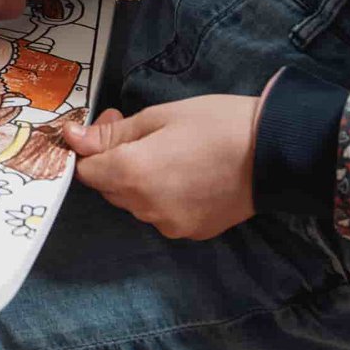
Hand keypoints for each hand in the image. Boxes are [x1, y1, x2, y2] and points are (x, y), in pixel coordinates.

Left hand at [65, 94, 260, 239]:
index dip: (92, 149)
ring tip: (170, 150)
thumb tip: (73, 138)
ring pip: (135, 202)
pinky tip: (186, 172)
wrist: (276, 153)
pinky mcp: (191, 232)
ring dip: (139, 179)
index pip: (87, 172)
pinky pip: (160, 213)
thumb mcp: (159, 117)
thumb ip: (113, 134)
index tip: (110, 125)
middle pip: (109, 188)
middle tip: (139, 131)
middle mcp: (147, 207)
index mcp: (133, 174)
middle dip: (115, 161)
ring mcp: (170, 224)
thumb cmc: (217, 124)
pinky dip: (162, 195)